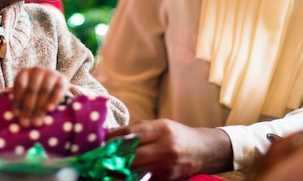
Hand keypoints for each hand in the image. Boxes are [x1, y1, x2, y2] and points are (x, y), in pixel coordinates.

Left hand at [11, 67, 68, 127]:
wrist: (54, 83)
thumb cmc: (35, 92)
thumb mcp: (26, 94)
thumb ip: (21, 103)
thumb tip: (17, 117)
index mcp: (24, 73)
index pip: (20, 87)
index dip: (18, 101)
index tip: (17, 116)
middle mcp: (37, 71)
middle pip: (32, 90)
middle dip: (28, 108)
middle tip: (27, 123)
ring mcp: (50, 73)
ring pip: (44, 91)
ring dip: (40, 108)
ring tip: (37, 122)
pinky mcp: (62, 79)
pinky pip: (58, 90)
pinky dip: (53, 100)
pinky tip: (49, 110)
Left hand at [107, 119, 232, 179]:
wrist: (204, 151)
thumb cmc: (177, 135)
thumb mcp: (159, 125)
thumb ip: (137, 130)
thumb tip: (111, 135)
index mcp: (161, 129)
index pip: (131, 133)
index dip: (112, 138)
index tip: (99, 141)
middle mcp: (165, 147)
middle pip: (132, 154)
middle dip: (113, 156)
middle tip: (98, 157)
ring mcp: (167, 166)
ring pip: (136, 170)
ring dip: (119, 169)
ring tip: (105, 167)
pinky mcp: (168, 179)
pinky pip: (145, 179)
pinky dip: (132, 177)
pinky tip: (122, 174)